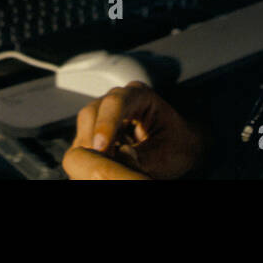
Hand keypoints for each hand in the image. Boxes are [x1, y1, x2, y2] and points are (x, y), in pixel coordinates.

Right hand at [62, 82, 205, 179]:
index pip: (116, 102)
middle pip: (93, 111)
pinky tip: (98, 165)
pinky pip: (84, 139)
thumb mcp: (166, 154)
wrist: (179, 148)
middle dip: (92, 139)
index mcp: (140, 95)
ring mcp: (105, 113)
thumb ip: (144, 157)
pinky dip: (87, 154)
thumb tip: (122, 158)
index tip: (101, 147)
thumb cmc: (177, 145)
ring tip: (101, 167)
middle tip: (98, 164)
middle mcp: (119, 99)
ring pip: (84, 125)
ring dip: (88, 148)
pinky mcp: (97, 129)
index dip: (106, 124)